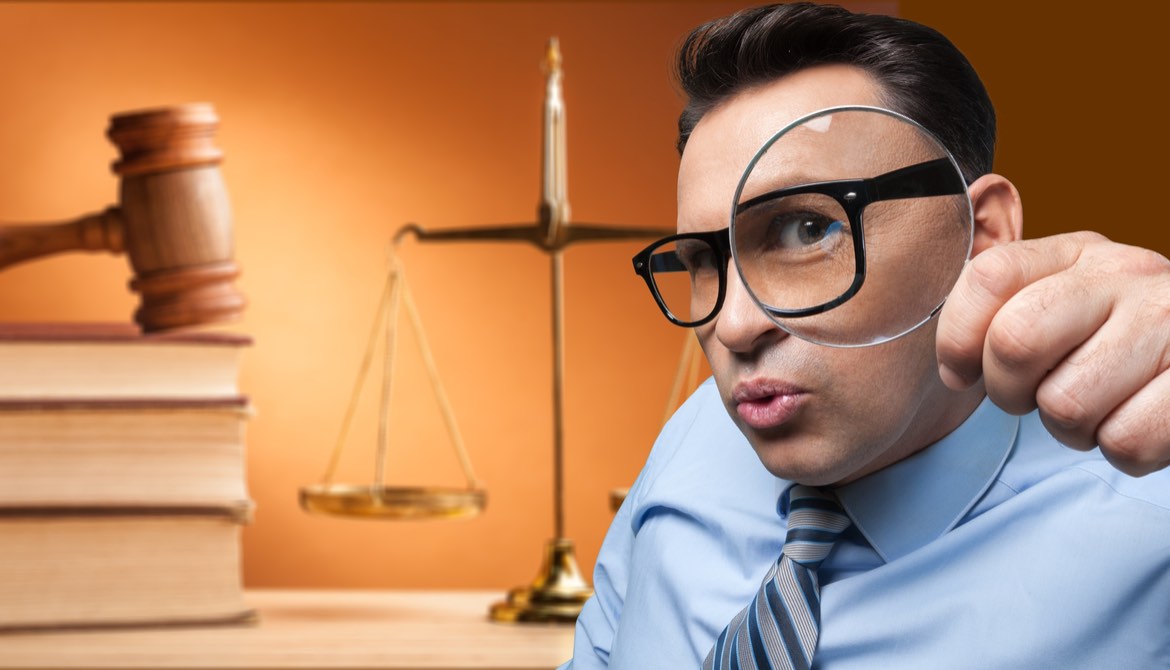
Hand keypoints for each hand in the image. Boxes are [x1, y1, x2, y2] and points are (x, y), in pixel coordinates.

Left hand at [936, 231, 1169, 475]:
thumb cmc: (1124, 344)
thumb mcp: (1067, 303)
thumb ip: (1005, 310)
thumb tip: (954, 367)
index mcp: (1077, 252)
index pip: (989, 275)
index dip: (957, 339)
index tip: (962, 374)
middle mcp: (1125, 274)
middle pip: (1014, 340)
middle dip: (1008, 391)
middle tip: (1034, 397)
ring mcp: (1168, 322)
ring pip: (1066, 404)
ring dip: (1070, 428)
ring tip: (1098, 407)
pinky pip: (1125, 440)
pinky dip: (1122, 449)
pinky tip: (1136, 420)